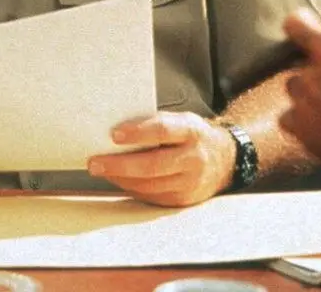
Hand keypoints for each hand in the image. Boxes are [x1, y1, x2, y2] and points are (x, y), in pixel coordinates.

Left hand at [87, 111, 235, 206]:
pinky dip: (131, 188)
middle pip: (153, 165)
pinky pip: (152, 196)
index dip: (138, 132)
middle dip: (119, 164)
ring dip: (120, 178)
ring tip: (100, 170)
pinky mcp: (184, 200)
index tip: (113, 135)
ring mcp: (191, 183)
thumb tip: (114, 133)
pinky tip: (118, 179)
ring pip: (149, 184)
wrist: (226, 160)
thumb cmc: (191, 136)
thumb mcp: (180, 121)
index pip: (163, 130)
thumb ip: (154, 124)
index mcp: (191, 131)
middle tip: (94, 163)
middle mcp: (194, 158)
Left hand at [280, 12, 320, 172]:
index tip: (302, 25)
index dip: (298, 24)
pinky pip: (288, 117)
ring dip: (306, 91)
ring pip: (293, 89)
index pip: (297, 26)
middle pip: (299, 62)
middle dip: (316, 67)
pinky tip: (317, 123)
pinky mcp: (296, 128)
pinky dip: (299, 118)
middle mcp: (306, 75)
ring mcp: (298, 103)